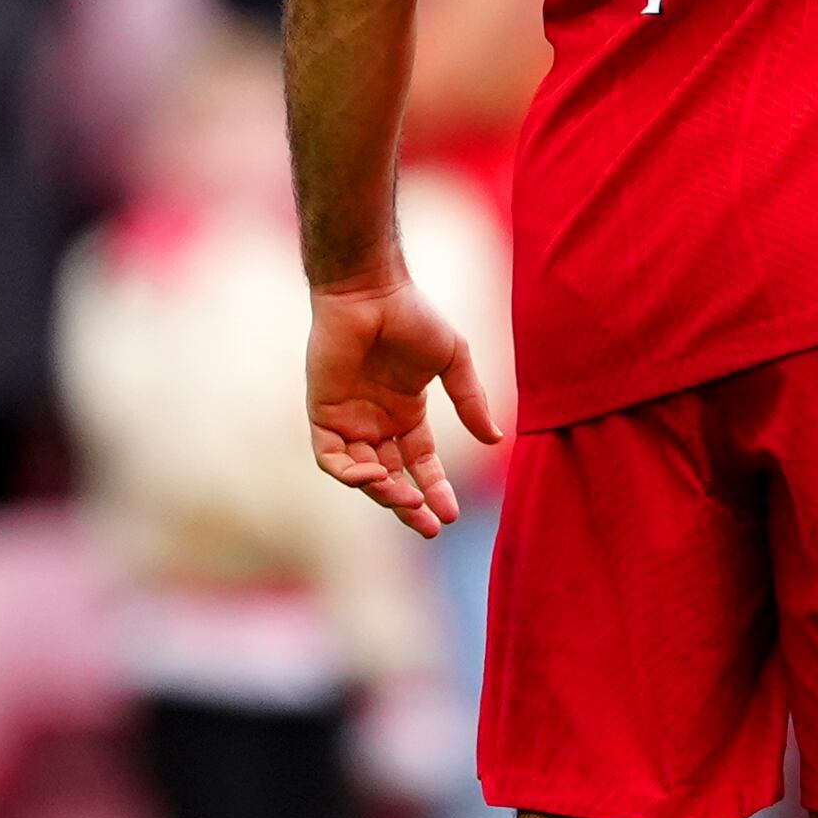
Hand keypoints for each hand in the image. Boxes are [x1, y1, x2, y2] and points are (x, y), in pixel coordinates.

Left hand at [309, 269, 505, 534]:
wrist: (371, 290)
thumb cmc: (412, 316)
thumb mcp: (453, 360)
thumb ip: (470, 400)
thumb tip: (494, 439)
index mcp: (406, 413)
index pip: (421, 464)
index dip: (435, 489)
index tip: (451, 515)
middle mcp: (376, 422)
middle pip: (392, 478)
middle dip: (410, 505)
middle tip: (430, 526)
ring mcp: (348, 420)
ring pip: (362, 474)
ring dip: (384, 493)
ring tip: (406, 500)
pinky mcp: (323, 413)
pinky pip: (331, 458)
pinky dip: (351, 473)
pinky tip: (376, 474)